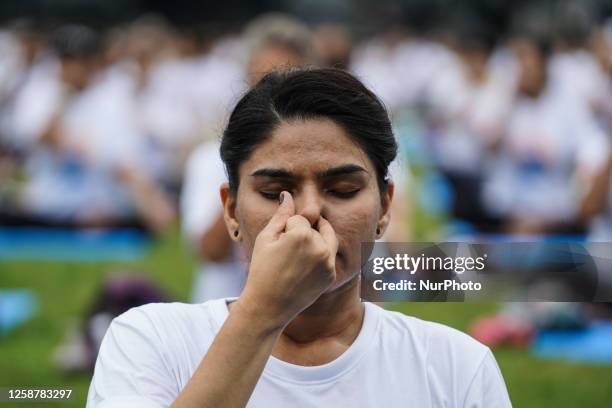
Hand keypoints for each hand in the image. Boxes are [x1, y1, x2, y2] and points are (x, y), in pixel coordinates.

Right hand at [236, 191, 337, 329]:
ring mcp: (329, 263)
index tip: (277, 244)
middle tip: (286, 251)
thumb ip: (281, 214)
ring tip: (295, 256)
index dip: (286, 228)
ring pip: (326, 238)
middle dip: (303, 232)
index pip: (299, 218)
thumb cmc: (262, 270)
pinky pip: (328, 255)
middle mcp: (321, 247)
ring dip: (314, 241)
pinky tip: (301, 269)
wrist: (269, 306)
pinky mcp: (332, 274)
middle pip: (315, 226)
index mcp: (303, 235)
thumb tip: (288, 194)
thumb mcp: (266, 238)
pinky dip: (319, 257)